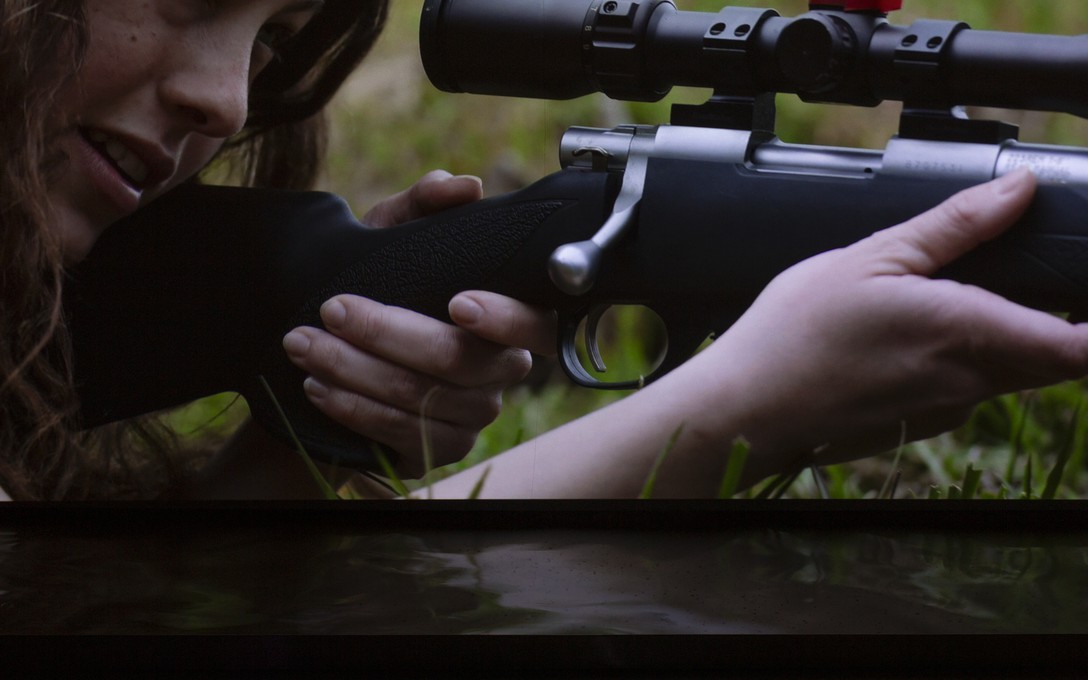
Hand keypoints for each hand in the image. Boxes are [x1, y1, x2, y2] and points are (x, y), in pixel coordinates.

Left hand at [282, 172, 554, 477]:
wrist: (334, 357)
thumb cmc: (378, 287)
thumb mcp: (392, 238)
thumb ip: (424, 206)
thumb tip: (465, 186)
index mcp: (506, 319)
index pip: (533, 324)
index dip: (504, 317)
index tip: (458, 301)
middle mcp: (500, 371)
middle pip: (458, 360)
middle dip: (388, 332)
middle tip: (332, 309)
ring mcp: (472, 417)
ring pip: (420, 398)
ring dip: (353, 370)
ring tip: (303, 344)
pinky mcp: (438, 451)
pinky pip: (400, 435)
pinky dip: (352, 407)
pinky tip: (317, 384)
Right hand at [687, 169, 1087, 474]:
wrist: (743, 410)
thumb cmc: (793, 336)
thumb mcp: (870, 258)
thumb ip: (955, 225)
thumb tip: (1020, 190)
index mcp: (966, 333)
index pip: (1083, 348)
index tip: (1086, 285)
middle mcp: (969, 383)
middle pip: (1056, 358)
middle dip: (1059, 322)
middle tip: (1020, 276)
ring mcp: (945, 410)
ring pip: (1011, 372)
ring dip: (1006, 338)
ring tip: (944, 299)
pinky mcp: (919, 425)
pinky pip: (967, 390)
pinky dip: (962, 361)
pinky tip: (903, 339)